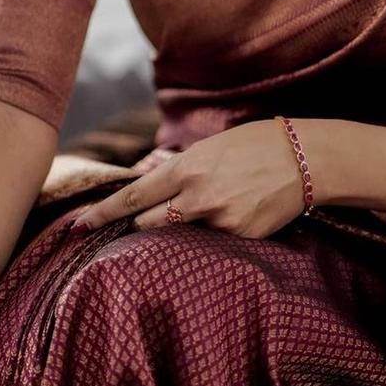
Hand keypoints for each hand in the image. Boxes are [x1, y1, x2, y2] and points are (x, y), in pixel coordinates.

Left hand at [71, 119, 311, 239]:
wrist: (306, 159)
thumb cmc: (257, 144)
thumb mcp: (211, 147)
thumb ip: (181, 169)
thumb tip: (153, 185)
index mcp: (186, 168)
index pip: (133, 197)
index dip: (103, 214)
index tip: (79, 225)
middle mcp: (197, 197)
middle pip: (147, 224)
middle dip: (138, 226)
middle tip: (130, 228)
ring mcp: (219, 221)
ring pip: (181, 235)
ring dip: (181, 228)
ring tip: (206, 211)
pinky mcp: (239, 237)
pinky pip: (213, 242)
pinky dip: (214, 232)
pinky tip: (235, 212)